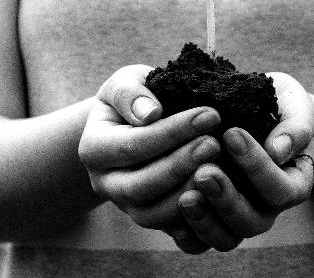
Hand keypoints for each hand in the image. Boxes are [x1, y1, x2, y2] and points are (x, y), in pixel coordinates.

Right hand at [78, 65, 221, 235]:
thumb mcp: (126, 82)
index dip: (171, 132)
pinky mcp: (151, 219)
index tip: (209, 114)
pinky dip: (195, 219)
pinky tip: (219, 195)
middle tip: (214, 144)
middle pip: (139, 186)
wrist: (134, 125)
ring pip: (153, 215)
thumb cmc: (135, 98)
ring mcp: (126, 207)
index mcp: (94, 148)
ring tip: (219, 167)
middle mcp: (105, 183)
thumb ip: (131, 93)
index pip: (131, 145)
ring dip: (188, 193)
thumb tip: (150, 113)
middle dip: (180, 166)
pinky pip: (171, 232)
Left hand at [177, 72, 313, 251]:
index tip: (232, 133)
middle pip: (251, 222)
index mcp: (293, 184)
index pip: (280, 190)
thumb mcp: (294, 104)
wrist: (251, 103)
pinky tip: (171, 204)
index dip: (257, 167)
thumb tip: (277, 151)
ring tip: (186, 195)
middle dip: (226, 199)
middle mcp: (266, 208)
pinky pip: (197, 243)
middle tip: (204, 171)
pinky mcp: (209, 219)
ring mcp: (236, 218)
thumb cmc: (278, 102)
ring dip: (204, 220)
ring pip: (224, 239)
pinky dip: (185, 230)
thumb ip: (295, 126)